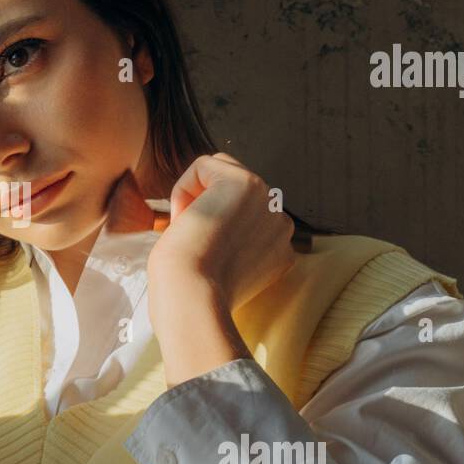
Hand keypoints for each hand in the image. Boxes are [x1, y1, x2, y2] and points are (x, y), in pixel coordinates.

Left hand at [106, 154, 295, 386]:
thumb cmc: (191, 294)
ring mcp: (269, 201)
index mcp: (279, 250)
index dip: (212, 231)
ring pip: (221, 172)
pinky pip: (203, 166)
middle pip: (233, 193)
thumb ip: (227, 245)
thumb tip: (202, 217)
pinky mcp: (247, 182)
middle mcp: (282, 225)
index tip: (203, 261)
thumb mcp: (221, 270)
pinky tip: (186, 221)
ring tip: (190, 232)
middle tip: (195, 248)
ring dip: (195, 199)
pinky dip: (182, 189)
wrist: (191, 297)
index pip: (242, 218)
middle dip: (207, 212)